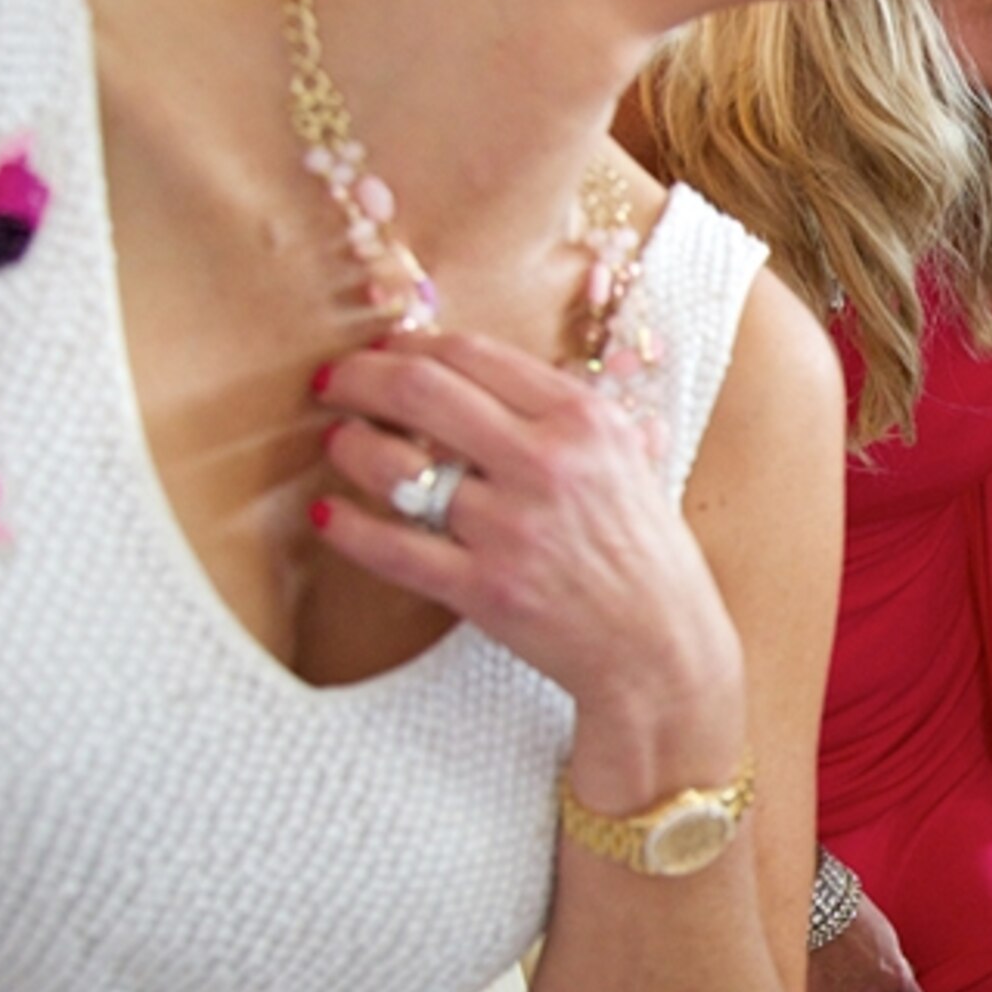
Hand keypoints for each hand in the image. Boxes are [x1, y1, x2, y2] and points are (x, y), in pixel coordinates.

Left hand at [314, 332, 742, 748]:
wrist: (661, 648)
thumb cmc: (647, 555)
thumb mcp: (635, 462)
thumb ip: (582, 415)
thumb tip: (525, 375)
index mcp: (585, 421)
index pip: (472, 354)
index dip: (412, 343)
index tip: (386, 349)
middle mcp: (548, 464)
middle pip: (421, 390)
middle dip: (359, 376)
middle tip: (333, 382)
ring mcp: (512, 528)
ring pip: (394, 466)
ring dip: (348, 446)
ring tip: (339, 443)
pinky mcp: (484, 588)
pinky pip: (389, 548)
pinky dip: (347, 528)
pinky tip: (330, 514)